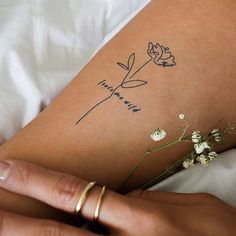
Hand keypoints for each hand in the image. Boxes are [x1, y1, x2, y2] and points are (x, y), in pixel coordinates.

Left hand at [0, 160, 234, 234]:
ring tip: (3, 224)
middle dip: (16, 220)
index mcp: (144, 222)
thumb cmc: (220, 233)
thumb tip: (118, 200)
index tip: (10, 168)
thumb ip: (148, 202)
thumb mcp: (189, 206)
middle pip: (58, 232)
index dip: (39, 181)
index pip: (77, 195)